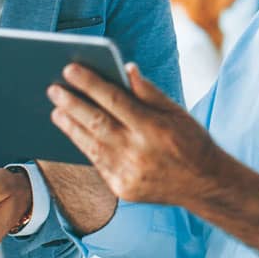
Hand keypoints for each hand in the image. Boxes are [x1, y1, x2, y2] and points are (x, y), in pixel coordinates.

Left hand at [48, 63, 219, 206]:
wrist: (204, 185)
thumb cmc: (190, 142)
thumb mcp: (177, 112)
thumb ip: (149, 91)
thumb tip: (126, 68)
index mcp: (153, 128)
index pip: (114, 100)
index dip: (90, 83)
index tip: (70, 69)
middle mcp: (138, 152)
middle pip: (96, 122)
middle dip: (71, 103)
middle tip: (53, 89)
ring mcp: (128, 174)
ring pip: (90, 145)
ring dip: (70, 125)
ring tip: (56, 110)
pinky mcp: (122, 189)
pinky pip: (97, 163)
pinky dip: (83, 146)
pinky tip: (73, 132)